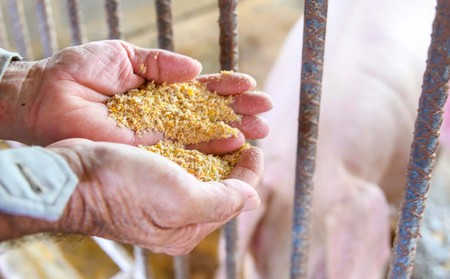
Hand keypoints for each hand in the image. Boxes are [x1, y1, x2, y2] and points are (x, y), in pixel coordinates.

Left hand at [0, 41, 271, 153]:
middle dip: (239, 112)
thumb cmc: (79, 71)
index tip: (250, 86)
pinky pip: (183, 151)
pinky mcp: (148, 151)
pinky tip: (233, 145)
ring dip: (233, 131)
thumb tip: (195, 68)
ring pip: (203, 135)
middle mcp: (164, 116)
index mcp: (161, 91)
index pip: (201, 91)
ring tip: (261, 128)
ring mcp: (158, 135)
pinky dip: (209, 148)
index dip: (227, 89)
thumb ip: (160, 64)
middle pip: (209, 115)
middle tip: (266, 112)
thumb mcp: (124, 57)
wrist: (45, 95)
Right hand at [33, 138, 260, 254]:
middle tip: (248, 130)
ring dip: (219, 147)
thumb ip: (221, 202)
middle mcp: (177, 214)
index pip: (233, 199)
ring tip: (229, 125)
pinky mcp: (147, 176)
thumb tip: (254, 198)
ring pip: (202, 168)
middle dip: (236, 158)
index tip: (256, 147)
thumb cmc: (122, 189)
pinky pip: (182, 159)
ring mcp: (161, 195)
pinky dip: (195, 143)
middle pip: (220, 184)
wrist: (71, 176)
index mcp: (188, 227)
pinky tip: (199, 128)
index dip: (250, 173)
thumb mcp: (178, 200)